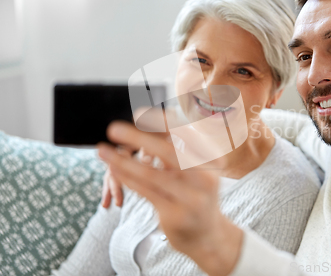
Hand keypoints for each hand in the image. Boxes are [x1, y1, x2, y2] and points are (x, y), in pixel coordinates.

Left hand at [97, 121, 242, 275]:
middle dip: (139, 137)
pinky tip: (113, 168)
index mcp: (211, 160)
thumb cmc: (197, 194)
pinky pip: (145, 192)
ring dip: (122, 161)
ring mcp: (190, 198)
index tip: (141, 112)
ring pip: (150, 174)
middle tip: (113, 127)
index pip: (186, 135)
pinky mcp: (174, 214)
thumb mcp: (197, 171)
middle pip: (168, 152)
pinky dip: (127, 178)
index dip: (163, 122)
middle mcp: (204, 177)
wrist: (208, 236)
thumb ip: (180, 150)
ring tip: (102, 150)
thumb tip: (155, 122)